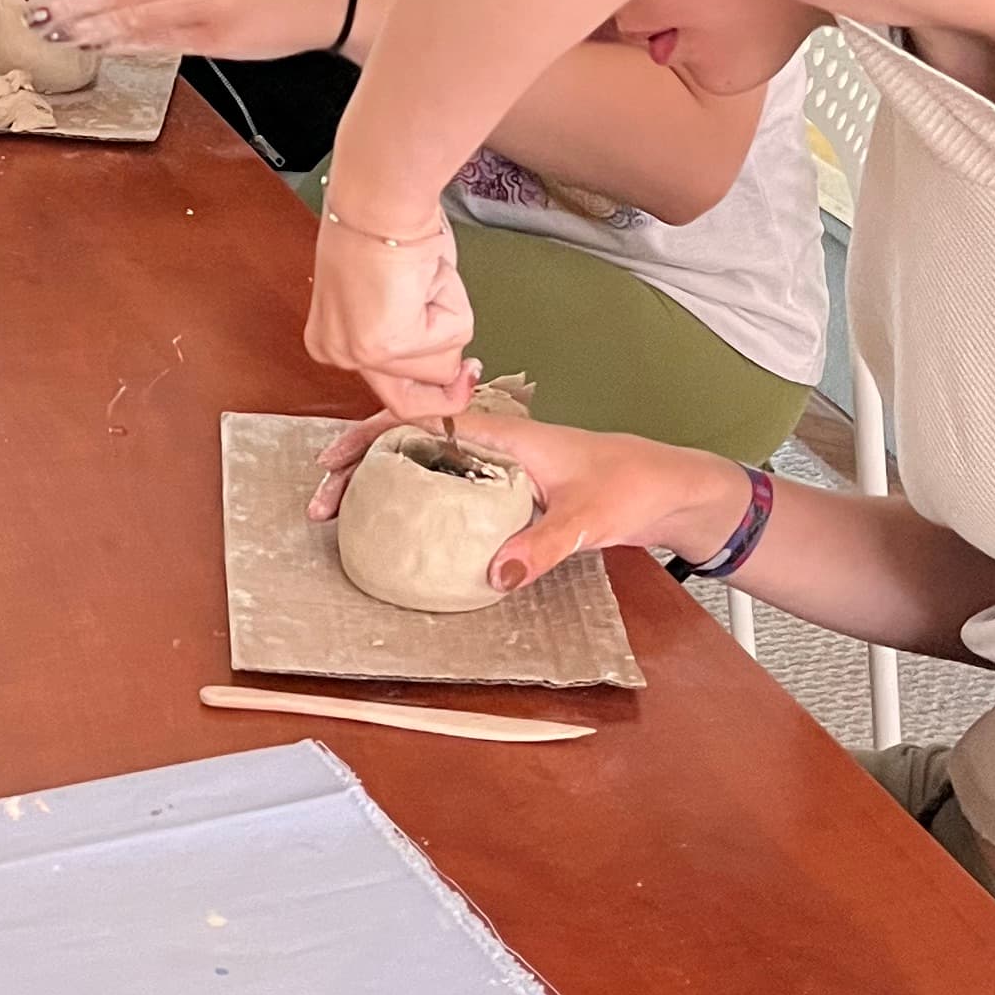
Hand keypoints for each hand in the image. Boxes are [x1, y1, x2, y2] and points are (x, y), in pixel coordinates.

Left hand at [304, 200, 478, 417]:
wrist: (381, 200)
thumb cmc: (385, 226)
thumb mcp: (390, 295)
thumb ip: (408, 335)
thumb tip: (450, 375)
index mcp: (332, 340)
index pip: (388, 393)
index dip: (432, 391)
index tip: (459, 380)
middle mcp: (338, 354)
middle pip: (410, 400)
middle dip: (447, 386)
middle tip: (471, 369)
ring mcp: (360, 353)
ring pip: (440, 366)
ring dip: (448, 320)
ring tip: (424, 281)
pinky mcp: (388, 344)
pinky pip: (453, 338)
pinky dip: (454, 304)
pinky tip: (427, 276)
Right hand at [314, 410, 750, 592]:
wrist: (671, 488)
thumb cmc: (634, 485)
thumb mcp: (589, 519)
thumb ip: (544, 545)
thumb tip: (496, 575)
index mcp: (504, 434)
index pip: (421, 420)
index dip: (371, 437)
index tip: (334, 465)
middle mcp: (495, 443)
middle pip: (409, 440)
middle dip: (360, 465)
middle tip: (323, 503)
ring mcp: (499, 466)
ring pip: (424, 463)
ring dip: (381, 483)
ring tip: (345, 514)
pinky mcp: (509, 490)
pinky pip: (447, 487)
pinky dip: (413, 500)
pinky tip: (401, 528)